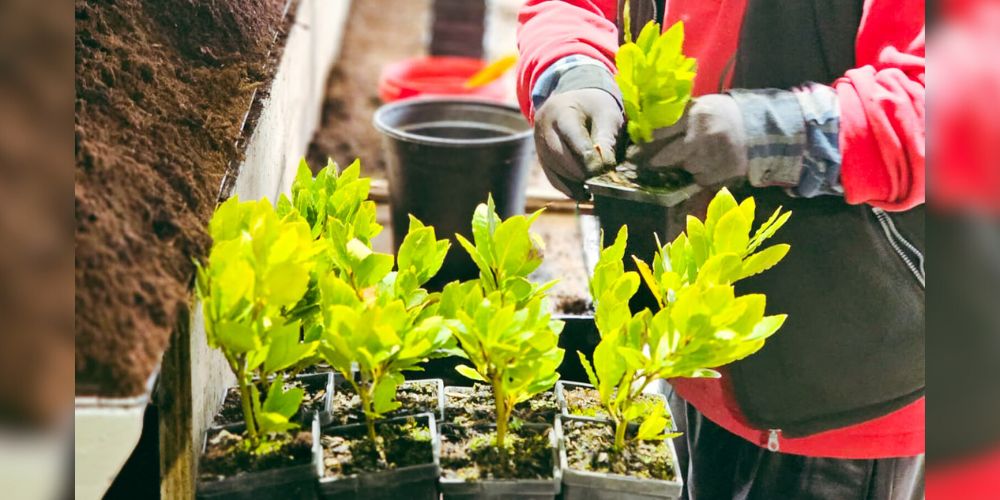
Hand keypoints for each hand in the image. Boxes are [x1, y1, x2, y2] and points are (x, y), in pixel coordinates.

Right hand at [534, 88, 623, 199]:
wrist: (577, 102)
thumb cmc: (596, 108)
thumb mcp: (607, 116)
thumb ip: (607, 140)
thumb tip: (605, 169)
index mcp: (561, 110)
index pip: (571, 137)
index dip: (588, 157)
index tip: (604, 170)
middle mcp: (543, 126)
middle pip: (559, 155)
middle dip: (581, 172)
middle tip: (600, 183)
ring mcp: (538, 143)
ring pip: (554, 170)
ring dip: (575, 183)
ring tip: (594, 190)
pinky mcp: (541, 158)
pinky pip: (553, 177)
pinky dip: (568, 187)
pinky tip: (584, 193)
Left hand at [627, 94, 747, 186]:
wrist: (755, 125)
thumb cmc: (721, 114)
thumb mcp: (699, 106)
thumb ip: (678, 117)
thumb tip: (649, 128)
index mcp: (696, 114)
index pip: (663, 132)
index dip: (648, 142)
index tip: (637, 150)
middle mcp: (703, 135)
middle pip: (670, 156)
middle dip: (659, 160)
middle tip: (652, 162)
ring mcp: (715, 155)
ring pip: (687, 168)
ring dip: (686, 165)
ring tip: (696, 156)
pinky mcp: (725, 169)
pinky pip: (702, 178)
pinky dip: (702, 174)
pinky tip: (708, 163)